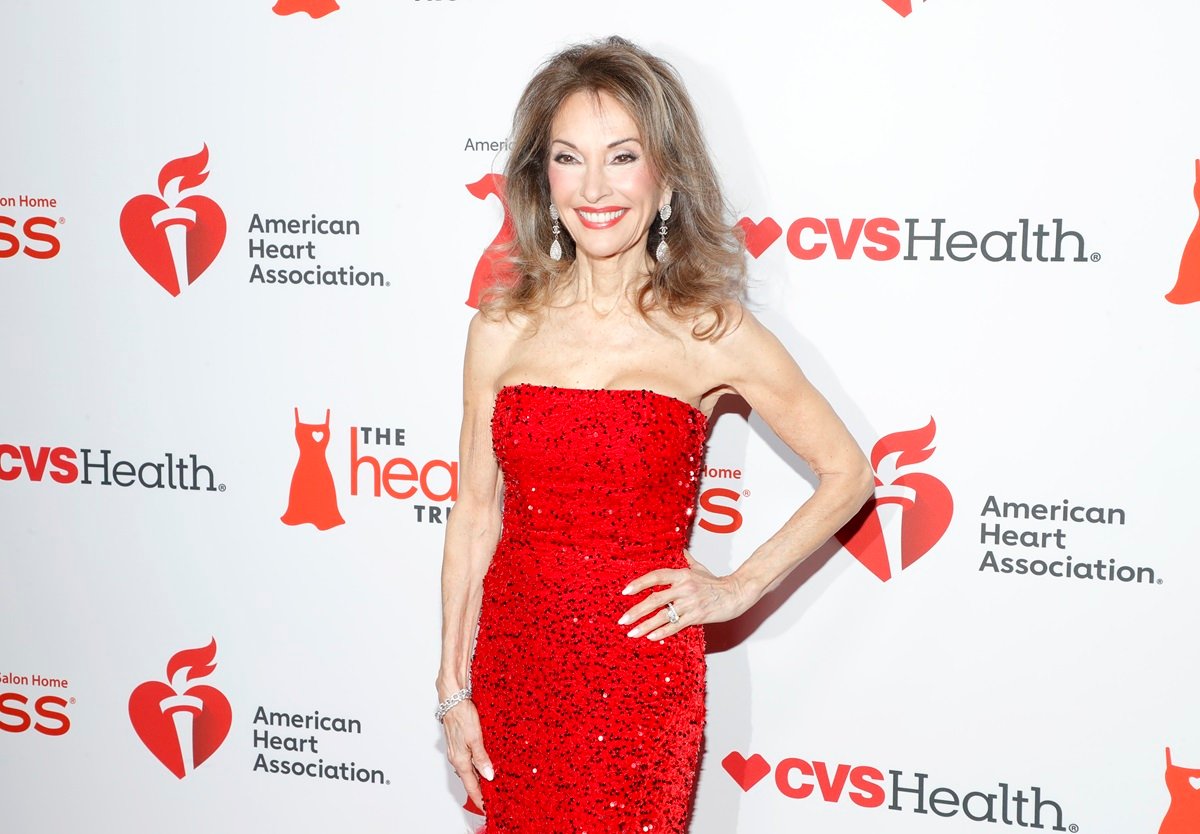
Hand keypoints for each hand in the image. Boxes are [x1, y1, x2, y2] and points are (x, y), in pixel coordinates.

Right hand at [442, 699, 493, 810]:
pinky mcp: (459, 743)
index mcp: (460, 760)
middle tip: (492, 797)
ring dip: (478, 777)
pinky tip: (483, 763)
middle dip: (480, 789)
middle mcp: (457, 758)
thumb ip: (482, 758)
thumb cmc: (462, 715)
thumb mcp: (476, 738)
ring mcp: (457, 751)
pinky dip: (476, 765)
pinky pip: (468, 760)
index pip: (471, 786)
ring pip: (469, 770)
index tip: (486, 807)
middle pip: (470, 779)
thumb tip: (488, 775)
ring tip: (490, 783)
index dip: (479, 798)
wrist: (452, 699)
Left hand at [617, 552, 754, 640]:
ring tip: (632, 632)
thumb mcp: (699, 567)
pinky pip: (676, 626)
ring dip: (645, 626)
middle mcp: (684, 588)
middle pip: (654, 599)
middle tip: (622, 619)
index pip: (656, 577)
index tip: (625, 592)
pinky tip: (651, 636)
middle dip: (636, 611)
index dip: (639, 584)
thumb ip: (686, 560)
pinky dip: (662, 632)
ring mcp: (690, 603)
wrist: (736, 593)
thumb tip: (678, 549)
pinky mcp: (697, 616)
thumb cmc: (717, 582)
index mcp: (682, 574)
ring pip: (662, 616)